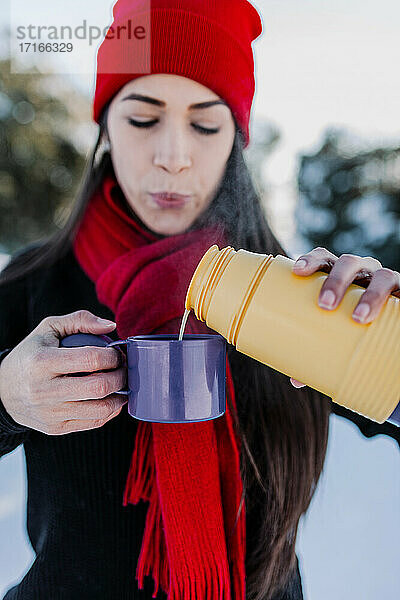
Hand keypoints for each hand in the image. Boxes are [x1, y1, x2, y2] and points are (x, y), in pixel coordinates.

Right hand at [0, 310, 126, 434]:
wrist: (2, 389)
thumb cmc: (32, 354)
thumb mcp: (49, 328)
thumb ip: (80, 320)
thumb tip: (111, 326)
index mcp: (41, 362)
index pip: (90, 359)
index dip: (113, 355)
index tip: (117, 353)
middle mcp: (44, 390)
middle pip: (99, 387)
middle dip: (121, 376)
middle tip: (124, 368)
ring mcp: (50, 413)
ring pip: (100, 409)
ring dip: (120, 396)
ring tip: (121, 384)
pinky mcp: (56, 428)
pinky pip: (93, 422)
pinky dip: (110, 411)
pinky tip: (111, 398)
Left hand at [288, 247, 399, 387]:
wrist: (388, 331)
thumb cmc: (350, 328)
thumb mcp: (335, 333)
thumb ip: (316, 349)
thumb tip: (296, 380)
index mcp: (339, 275)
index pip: (325, 258)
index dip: (311, 259)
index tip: (298, 271)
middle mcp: (363, 272)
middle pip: (349, 263)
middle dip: (336, 280)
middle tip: (324, 305)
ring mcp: (385, 281)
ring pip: (382, 276)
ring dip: (371, 295)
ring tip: (360, 317)